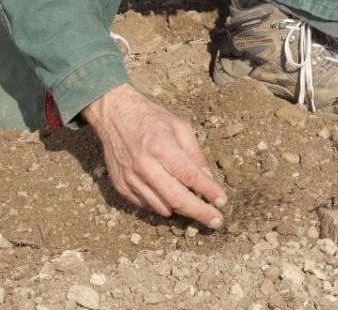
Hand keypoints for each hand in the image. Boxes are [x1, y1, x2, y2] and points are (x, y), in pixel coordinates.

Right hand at [80, 85, 226, 226]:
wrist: (114, 115)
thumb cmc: (151, 118)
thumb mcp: (179, 126)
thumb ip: (195, 153)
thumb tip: (207, 179)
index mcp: (162, 148)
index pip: (191, 177)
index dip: (209, 192)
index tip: (222, 202)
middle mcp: (145, 167)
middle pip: (177, 200)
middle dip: (200, 213)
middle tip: (216, 222)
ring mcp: (131, 179)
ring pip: (162, 208)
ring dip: (180, 209)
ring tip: (191, 202)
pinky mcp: (122, 187)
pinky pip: (146, 206)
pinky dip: (161, 204)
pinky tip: (167, 193)